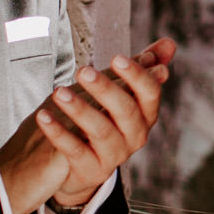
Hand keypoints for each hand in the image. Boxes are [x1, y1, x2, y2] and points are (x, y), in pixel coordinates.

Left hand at [0, 38, 175, 213]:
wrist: (85, 168)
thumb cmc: (107, 122)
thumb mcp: (123, 95)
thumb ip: (143, 69)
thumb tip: (169, 43)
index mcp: (146, 115)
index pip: (150, 93)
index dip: (136, 75)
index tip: (116, 58)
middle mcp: (135, 136)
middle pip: (126, 110)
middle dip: (105, 89)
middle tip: (82, 71)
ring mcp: (115, 155)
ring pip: (101, 130)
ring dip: (79, 109)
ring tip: (58, 92)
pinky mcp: (92, 170)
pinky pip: (75, 150)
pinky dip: (58, 133)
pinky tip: (44, 116)